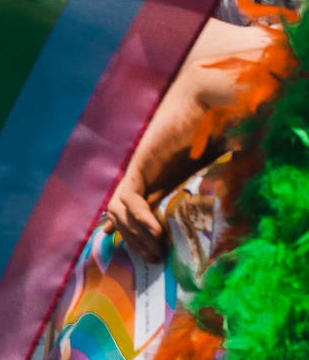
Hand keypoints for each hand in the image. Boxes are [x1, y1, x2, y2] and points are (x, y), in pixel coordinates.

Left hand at [104, 19, 279, 254]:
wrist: (215, 99)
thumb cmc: (228, 130)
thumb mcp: (231, 172)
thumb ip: (230, 195)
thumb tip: (240, 225)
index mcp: (170, 178)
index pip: (142, 209)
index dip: (138, 233)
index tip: (150, 256)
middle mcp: (152, 175)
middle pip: (125, 217)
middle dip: (136, 243)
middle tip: (156, 261)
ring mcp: (144, 169)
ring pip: (119, 211)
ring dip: (134, 235)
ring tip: (156, 250)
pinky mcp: (142, 163)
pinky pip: (125, 198)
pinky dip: (136, 219)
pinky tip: (155, 230)